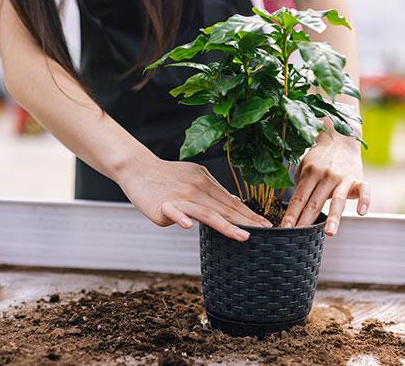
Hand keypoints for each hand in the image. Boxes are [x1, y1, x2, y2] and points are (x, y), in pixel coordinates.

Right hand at [118, 157, 272, 240]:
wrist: (138, 168)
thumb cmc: (167, 175)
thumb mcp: (195, 177)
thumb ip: (213, 192)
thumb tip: (233, 204)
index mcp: (206, 183)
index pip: (232, 202)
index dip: (250, 214)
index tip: (266, 225)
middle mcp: (197, 190)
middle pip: (225, 209)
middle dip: (247, 222)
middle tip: (265, 232)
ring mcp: (181, 198)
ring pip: (207, 213)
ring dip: (227, 225)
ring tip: (243, 236)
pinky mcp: (164, 206)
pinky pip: (175, 212)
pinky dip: (181, 218)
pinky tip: (189, 226)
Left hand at [281, 131, 369, 234]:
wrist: (341, 139)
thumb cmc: (320, 158)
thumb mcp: (305, 166)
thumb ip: (300, 184)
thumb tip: (293, 206)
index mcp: (311, 173)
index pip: (299, 198)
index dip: (292, 214)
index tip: (285, 228)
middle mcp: (326, 176)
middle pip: (314, 202)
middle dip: (306, 221)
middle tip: (299, 236)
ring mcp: (343, 178)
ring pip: (338, 200)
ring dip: (333, 217)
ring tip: (329, 232)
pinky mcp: (358, 179)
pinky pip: (364, 190)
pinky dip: (364, 201)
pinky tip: (361, 213)